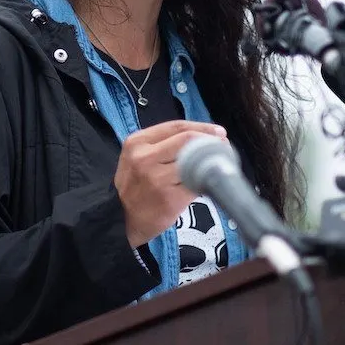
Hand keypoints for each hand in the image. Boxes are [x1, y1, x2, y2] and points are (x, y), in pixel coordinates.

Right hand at [113, 120, 228, 247]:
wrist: (121, 217)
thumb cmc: (135, 186)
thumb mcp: (136, 157)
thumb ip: (161, 145)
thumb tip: (199, 137)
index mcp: (137, 142)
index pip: (176, 127)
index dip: (202, 127)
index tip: (218, 132)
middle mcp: (145, 158)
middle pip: (188, 141)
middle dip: (211, 142)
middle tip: (223, 147)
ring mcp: (157, 178)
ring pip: (194, 162)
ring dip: (210, 163)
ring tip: (215, 166)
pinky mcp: (169, 198)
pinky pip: (195, 185)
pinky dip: (203, 183)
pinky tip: (204, 184)